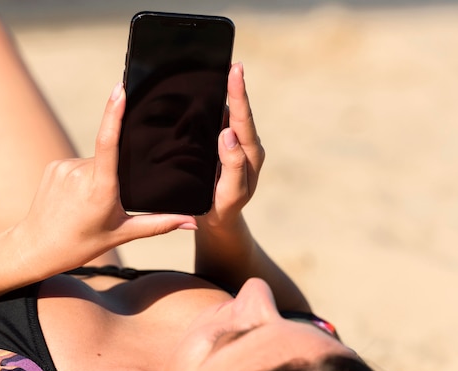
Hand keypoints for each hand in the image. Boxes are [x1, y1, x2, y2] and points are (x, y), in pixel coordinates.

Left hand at [16, 84, 195, 272]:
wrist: (35, 248)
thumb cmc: (80, 244)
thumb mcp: (123, 234)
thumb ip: (160, 224)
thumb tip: (192, 223)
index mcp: (100, 188)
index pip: (109, 142)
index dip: (115, 113)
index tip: (120, 90)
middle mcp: (81, 172)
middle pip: (109, 158)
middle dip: (115, 176)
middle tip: (105, 206)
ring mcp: (64, 167)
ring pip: (94, 162)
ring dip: (98, 177)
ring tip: (86, 205)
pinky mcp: (53, 166)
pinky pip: (78, 164)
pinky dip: (83, 177)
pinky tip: (74, 198)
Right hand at [199, 63, 264, 228]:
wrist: (218, 220)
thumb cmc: (224, 208)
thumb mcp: (230, 193)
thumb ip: (233, 166)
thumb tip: (228, 134)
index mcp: (250, 155)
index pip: (244, 121)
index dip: (239, 96)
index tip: (236, 73)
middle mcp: (246, 146)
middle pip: (240, 113)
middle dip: (236, 87)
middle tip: (233, 64)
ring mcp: (236, 144)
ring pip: (230, 116)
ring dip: (225, 94)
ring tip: (220, 71)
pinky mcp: (225, 146)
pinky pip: (220, 123)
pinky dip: (214, 107)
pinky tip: (207, 94)